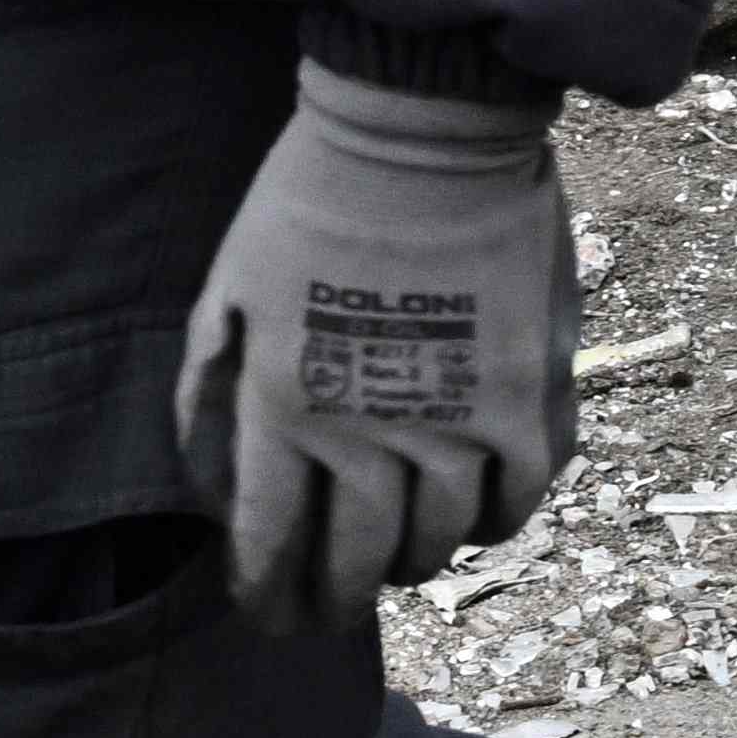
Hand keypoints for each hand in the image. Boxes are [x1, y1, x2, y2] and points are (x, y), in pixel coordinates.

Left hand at [175, 61, 578, 625]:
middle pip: (357, 564)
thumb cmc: (309, 201)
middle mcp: (370, 437)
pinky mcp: (528, 399)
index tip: (268, 610)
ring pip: (437, 543)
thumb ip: (207, 400)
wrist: (424, 127)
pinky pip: (516, 500)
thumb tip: (214, 494)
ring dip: (411, 561)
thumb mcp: (223, 295)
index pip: (271, 550)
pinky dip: (492, 518)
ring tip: (399, 553)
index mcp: (285, 411)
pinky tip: (472, 505)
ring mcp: (458, 424)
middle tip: (329, 606)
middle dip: (334, 600)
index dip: (267, 596)